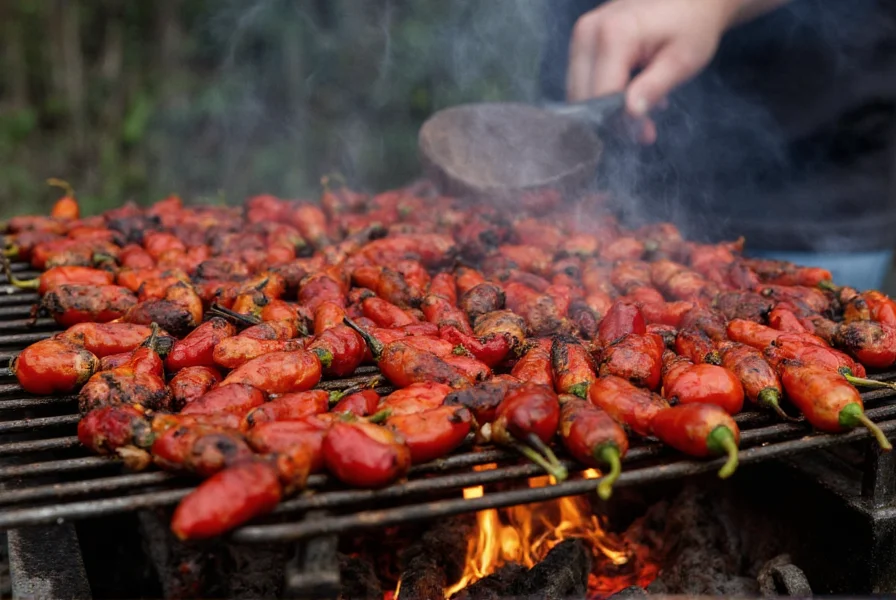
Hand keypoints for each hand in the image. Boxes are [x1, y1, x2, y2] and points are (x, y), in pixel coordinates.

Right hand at [567, 0, 742, 143]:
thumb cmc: (692, 25)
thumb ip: (654, 86)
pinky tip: (629, 94)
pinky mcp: (581, 40)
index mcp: (614, 34)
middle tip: (645, 129)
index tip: (645, 133)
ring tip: (641, 108)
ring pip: (578, 91)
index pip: (601, 95)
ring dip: (606, 110)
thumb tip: (630, 113)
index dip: (620, 121)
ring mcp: (581, 35)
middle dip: (611, 119)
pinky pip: (582, 79)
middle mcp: (588, 32)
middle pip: (583, 96)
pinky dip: (602, 95)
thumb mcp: (683, 59)